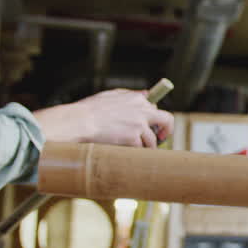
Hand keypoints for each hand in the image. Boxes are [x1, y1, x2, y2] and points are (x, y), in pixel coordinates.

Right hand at [34, 89, 174, 147]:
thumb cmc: (90, 109)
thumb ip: (130, 95)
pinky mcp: (133, 138)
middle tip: (161, 138)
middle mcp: (142, 110)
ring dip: (147, 146)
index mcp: (137, 99)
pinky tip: (128, 154)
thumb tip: (146, 94)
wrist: (80, 122)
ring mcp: (139, 125)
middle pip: (167, 120)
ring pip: (152, 140)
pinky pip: (140, 148)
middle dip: (166, 130)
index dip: (154, 116)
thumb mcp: (111, 95)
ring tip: (138, 150)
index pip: (155, 106)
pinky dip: (135, 152)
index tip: (154, 124)